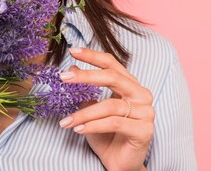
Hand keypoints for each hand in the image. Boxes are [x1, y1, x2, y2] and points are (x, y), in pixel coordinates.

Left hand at [58, 47, 152, 170]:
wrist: (120, 166)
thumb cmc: (107, 138)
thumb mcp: (91, 111)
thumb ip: (86, 91)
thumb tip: (73, 68)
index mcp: (131, 86)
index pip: (112, 64)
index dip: (93, 56)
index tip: (72, 51)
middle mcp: (142, 95)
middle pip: (113, 77)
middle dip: (86, 76)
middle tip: (64, 77)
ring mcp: (146, 112)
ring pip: (110, 105)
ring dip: (84, 113)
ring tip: (66, 121)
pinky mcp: (144, 130)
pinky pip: (115, 122)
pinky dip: (93, 125)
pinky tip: (78, 129)